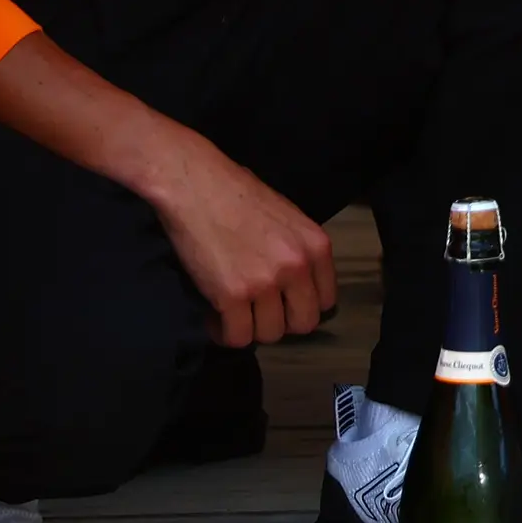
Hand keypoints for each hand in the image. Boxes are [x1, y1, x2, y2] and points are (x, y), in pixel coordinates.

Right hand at [143, 134, 336, 347]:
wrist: (194, 185)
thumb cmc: (236, 194)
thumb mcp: (287, 218)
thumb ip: (298, 251)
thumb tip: (298, 285)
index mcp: (316, 246)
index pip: (326, 300)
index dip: (302, 306)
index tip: (282, 303)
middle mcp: (297, 267)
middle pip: (303, 323)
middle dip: (280, 321)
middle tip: (257, 311)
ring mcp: (265, 283)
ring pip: (269, 334)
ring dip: (250, 328)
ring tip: (233, 311)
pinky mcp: (232, 296)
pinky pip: (237, 337)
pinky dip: (224, 333)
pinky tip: (215, 316)